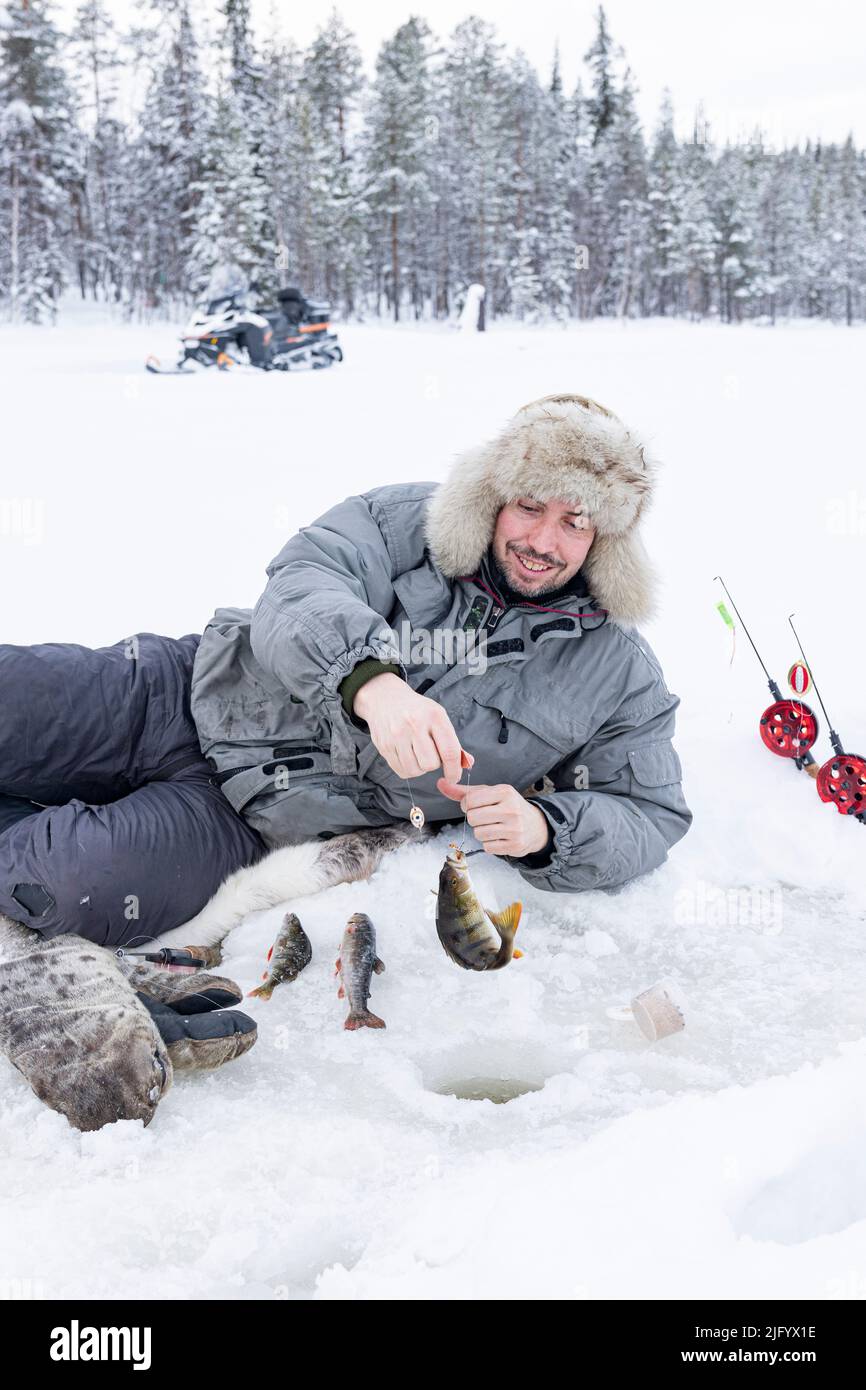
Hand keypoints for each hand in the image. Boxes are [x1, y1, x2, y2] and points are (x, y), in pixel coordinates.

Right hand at [353, 673, 473, 783]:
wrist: (385, 698)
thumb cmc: (418, 711)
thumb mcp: (438, 717)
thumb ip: (452, 741)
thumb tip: (466, 763)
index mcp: (434, 716)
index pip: (449, 752)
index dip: (454, 770)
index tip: (454, 777)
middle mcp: (414, 725)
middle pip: (430, 764)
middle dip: (433, 764)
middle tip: (430, 753)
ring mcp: (397, 735)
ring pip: (415, 770)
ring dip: (420, 768)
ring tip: (417, 753)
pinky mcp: (384, 745)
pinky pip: (401, 770)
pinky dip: (408, 769)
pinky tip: (407, 756)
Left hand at [436, 779, 551, 857]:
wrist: (536, 826)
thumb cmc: (507, 806)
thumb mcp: (490, 794)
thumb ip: (464, 791)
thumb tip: (440, 783)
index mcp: (504, 792)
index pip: (470, 800)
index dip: (466, 805)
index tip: (475, 806)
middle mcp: (511, 809)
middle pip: (472, 818)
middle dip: (474, 819)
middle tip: (485, 818)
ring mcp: (514, 828)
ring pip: (479, 834)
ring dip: (481, 832)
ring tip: (493, 827)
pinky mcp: (515, 845)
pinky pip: (487, 847)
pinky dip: (489, 843)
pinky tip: (499, 837)